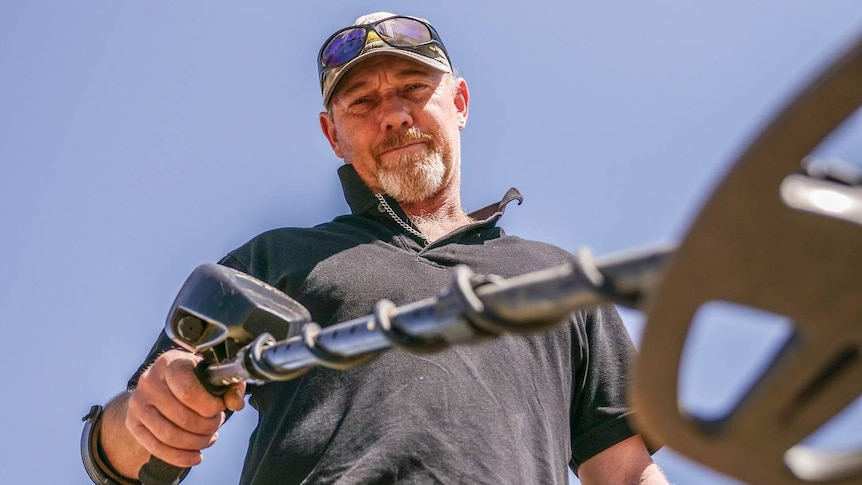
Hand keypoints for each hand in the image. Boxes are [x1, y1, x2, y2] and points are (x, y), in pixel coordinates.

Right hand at [125, 349, 245, 467]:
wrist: (159, 384)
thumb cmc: (191, 378)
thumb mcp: (212, 375)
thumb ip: (230, 386)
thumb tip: (235, 403)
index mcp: (171, 363)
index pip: (189, 392)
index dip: (210, 406)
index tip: (220, 408)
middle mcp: (149, 381)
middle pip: (182, 417)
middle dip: (207, 427)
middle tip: (216, 424)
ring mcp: (138, 403)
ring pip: (170, 435)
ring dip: (196, 442)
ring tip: (208, 438)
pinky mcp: (133, 423)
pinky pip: (157, 448)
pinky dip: (180, 457)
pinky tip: (196, 455)